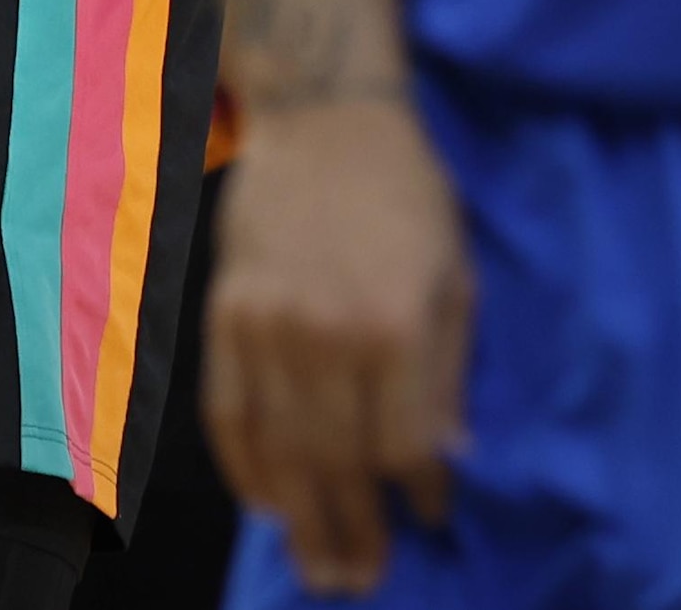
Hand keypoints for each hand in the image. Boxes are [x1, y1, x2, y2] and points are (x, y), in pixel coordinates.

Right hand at [203, 98, 469, 595]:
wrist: (323, 117)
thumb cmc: (407, 196)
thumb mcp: (456, 277)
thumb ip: (449, 373)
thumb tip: (451, 458)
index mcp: (396, 324)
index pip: (403, 443)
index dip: (417, 492)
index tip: (429, 518)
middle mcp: (327, 333)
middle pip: (337, 461)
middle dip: (353, 529)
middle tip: (360, 579)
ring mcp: (266, 325)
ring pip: (280, 448)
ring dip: (300, 517)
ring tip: (317, 565)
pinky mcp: (225, 314)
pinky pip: (228, 411)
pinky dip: (244, 466)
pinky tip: (265, 504)